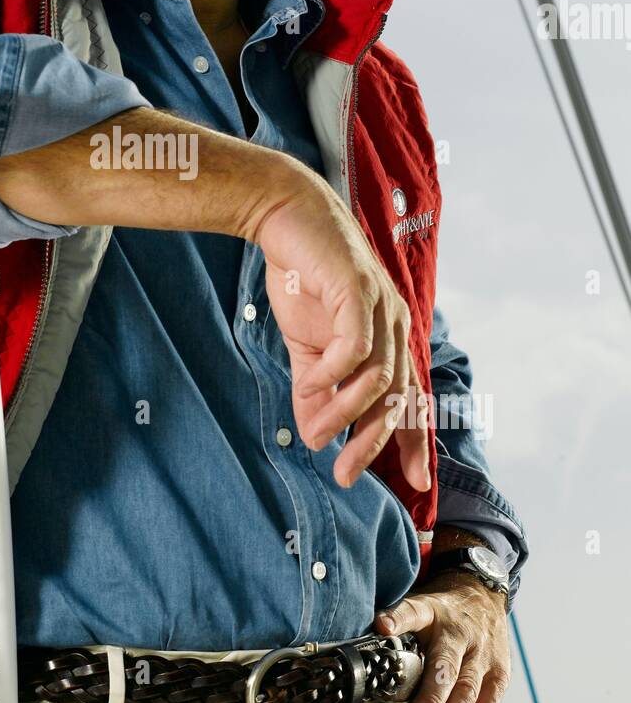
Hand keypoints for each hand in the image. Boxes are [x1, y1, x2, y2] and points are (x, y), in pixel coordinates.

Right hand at [255, 185, 430, 492]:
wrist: (287, 218)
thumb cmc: (303, 277)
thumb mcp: (307, 347)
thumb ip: (314, 390)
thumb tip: (313, 435)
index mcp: (389, 340)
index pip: (411, 399)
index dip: (415, 441)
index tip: (416, 485)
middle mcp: (395, 325)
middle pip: (397, 398)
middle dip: (371, 442)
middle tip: (343, 474)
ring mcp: (380, 307)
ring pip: (378, 377)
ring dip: (347, 412)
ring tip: (315, 434)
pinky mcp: (358, 291)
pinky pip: (355, 346)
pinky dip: (334, 373)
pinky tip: (311, 384)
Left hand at [375, 573, 510, 702]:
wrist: (483, 595)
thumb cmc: (442, 609)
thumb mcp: (419, 603)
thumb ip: (397, 623)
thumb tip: (365, 642)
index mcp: (435, 611)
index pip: (414, 611)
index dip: (399, 618)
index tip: (382, 626)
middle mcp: (461, 633)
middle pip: (446, 666)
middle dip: (432, 698)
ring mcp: (484, 654)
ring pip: (469, 690)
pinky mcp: (500, 674)